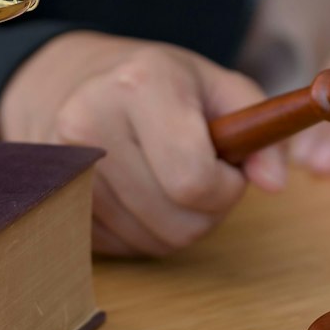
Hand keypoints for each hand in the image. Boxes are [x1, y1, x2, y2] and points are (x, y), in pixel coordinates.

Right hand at [0, 32, 286, 257]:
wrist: (68, 81)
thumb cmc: (155, 82)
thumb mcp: (215, 84)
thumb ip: (260, 127)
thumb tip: (275, 183)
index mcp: (140, 85)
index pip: (194, 180)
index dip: (226, 187)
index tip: (227, 166)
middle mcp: (90, 124)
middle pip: (178, 223)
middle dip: (208, 210)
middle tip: (202, 174)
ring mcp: (65, 169)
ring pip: (154, 243)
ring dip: (178, 223)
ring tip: (168, 178)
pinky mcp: (55, 202)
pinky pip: (124, 249)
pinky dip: (144, 231)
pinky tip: (139, 191)